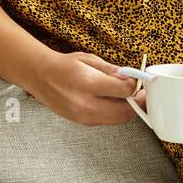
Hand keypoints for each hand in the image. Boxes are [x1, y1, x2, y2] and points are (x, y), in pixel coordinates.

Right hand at [26, 50, 146, 125]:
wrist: (41, 77)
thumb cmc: (64, 66)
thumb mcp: (90, 60)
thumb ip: (112, 71)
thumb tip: (130, 79)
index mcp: (87, 83)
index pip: (123, 91)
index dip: (135, 86)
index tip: (137, 80)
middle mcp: (84, 103)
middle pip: (124, 112)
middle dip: (137, 103)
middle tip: (142, 94)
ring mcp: (83, 116)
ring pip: (118, 120)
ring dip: (128, 110)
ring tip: (129, 97)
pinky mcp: (82, 122)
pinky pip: (107, 121)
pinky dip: (116, 113)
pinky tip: (115, 102)